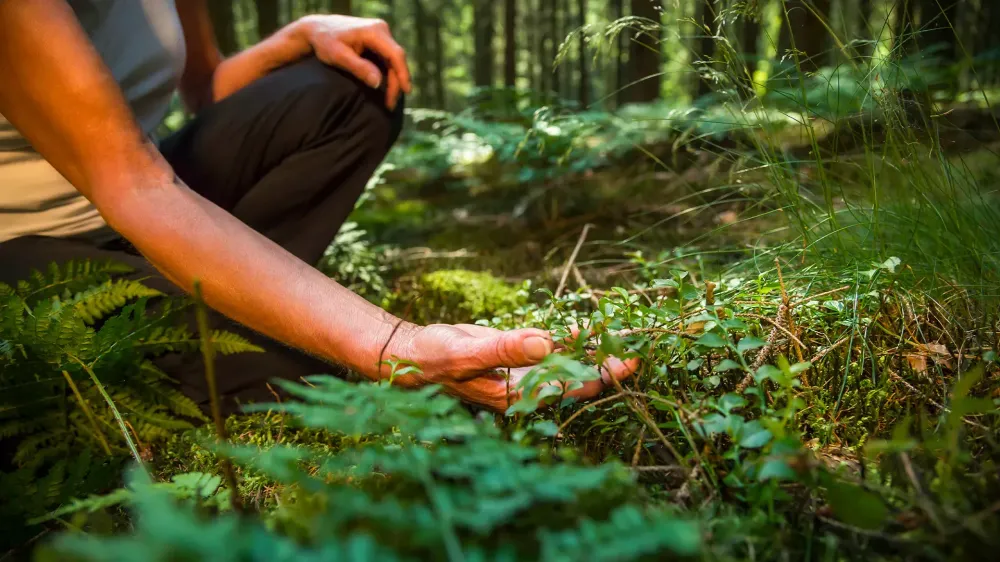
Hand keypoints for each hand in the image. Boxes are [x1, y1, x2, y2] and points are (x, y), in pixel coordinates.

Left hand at [296, 14, 410, 109]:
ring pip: (393, 60)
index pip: (395, 54)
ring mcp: (380, 34)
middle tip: (391, 104)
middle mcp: (381, 29)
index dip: (403, 74)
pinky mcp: (378, 39)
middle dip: (396, 82)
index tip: (406, 92)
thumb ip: (359, 68)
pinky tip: (386, 88)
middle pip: (396, 59)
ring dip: (393, 80)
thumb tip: (378, 83)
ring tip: (389, 100)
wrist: (317, 29)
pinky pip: (387, 58)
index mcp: (373, 31)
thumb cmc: (325, 42)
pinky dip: (388, 73)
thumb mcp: (338, 56)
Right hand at [383, 324, 638, 411]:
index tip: (631, 357)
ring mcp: (525, 373)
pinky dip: (572, 340)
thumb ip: (505, 349)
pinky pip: (554, 351)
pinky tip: (589, 329)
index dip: (604, 374)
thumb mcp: (466, 352)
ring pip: (570, 365)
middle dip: (610, 365)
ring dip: (594, 352)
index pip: (573, 389)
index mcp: (519, 394)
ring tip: (624, 336)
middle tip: (641, 345)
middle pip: (580, 381)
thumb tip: (547, 342)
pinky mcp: (519, 358)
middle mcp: (527, 388)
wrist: (413, 355)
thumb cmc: (434, 358)